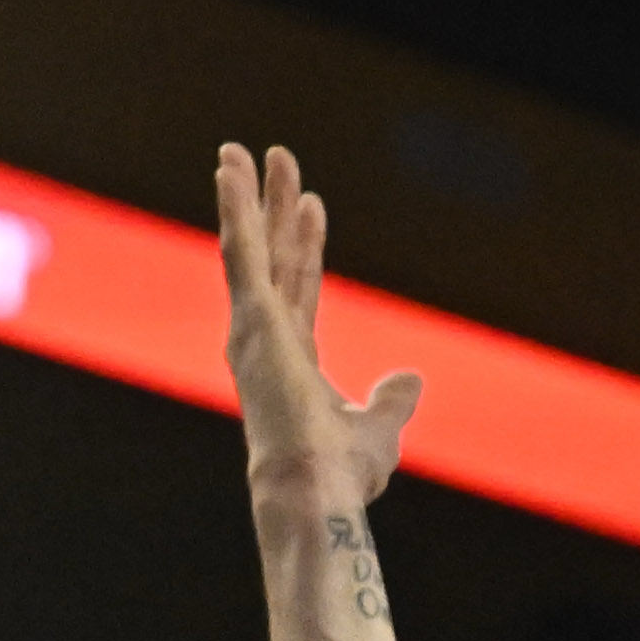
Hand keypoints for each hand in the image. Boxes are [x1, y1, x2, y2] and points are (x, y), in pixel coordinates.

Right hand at [220, 139, 424, 533]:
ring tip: (239, 152)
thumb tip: (409, 377)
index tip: (312, 205)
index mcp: (292, 362)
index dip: (305, 245)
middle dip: (272, 208)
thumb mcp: (379, 430)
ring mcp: (254, 328)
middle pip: (272, 258)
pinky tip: (230, 172)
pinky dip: (236, 209)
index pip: (299, 288)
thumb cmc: (340, 476)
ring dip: (244, 198)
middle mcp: (266, 340)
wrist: (316, 489)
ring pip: (249, 248)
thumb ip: (391, 401)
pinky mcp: (251, 318)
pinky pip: (242, 251)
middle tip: (277, 159)